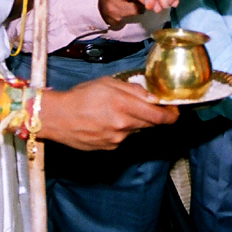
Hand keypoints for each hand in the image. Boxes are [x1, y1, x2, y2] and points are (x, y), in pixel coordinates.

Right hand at [40, 76, 178, 150]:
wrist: (57, 118)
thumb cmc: (80, 96)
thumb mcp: (107, 83)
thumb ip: (133, 90)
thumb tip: (153, 98)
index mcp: (124, 105)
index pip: (158, 116)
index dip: (171, 115)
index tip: (175, 112)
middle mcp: (123, 125)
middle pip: (150, 124)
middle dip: (152, 116)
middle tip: (146, 106)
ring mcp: (116, 139)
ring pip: (135, 130)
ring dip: (132, 121)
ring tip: (113, 111)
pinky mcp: (109, 148)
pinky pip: (122, 138)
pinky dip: (119, 130)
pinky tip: (104, 122)